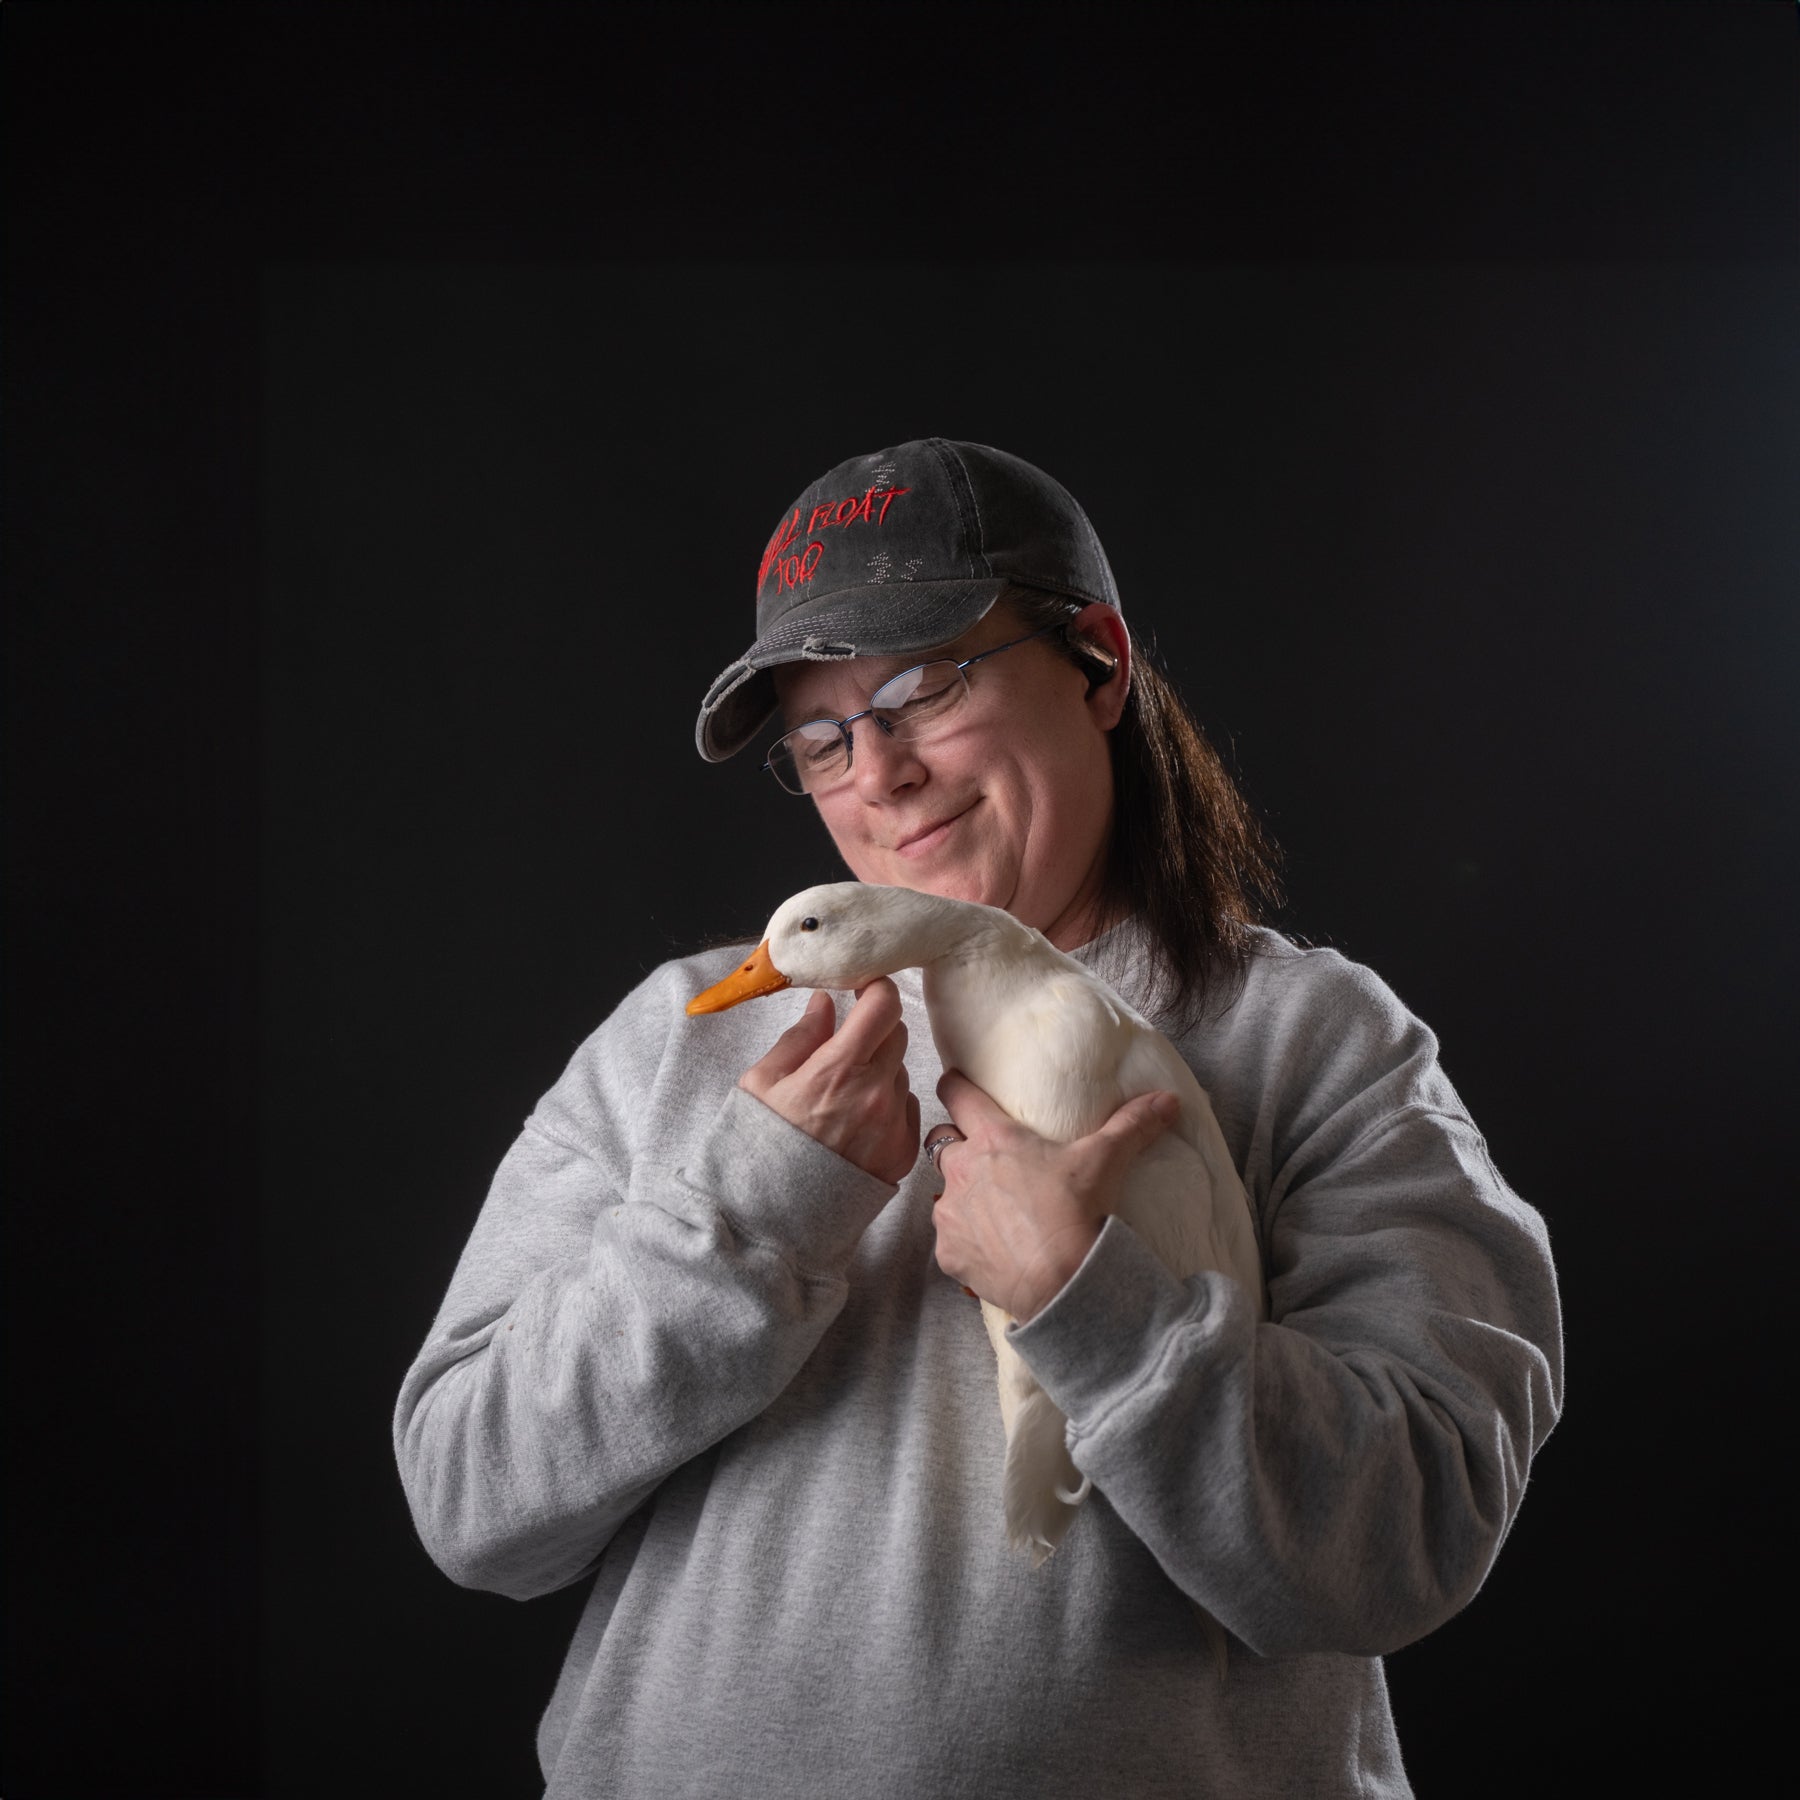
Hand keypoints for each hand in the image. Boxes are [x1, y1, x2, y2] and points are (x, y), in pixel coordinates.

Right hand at [739, 981, 920, 1184]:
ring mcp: (893, 1125)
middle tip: (848, 1045)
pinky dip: (888, 1106)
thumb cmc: (760, 1144)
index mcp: (838, 1069)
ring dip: (881, 1071)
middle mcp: (875, 1094)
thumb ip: (800, 1036)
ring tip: (844, 1096)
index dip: (876, 990)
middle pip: (898, 1034)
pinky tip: (857, 1123)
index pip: (884, 1007)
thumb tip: (826, 1003)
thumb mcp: (762, 1082)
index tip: (864, 990)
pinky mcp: (903, 1152)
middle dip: (875, 1030)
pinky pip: (907, 1109)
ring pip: (901, 1073)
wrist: (771, 1213)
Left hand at [930, 1071, 1179, 1321]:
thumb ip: (1132, 1124)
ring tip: (995, 1213)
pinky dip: (967, 1244)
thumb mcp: (1106, 1160)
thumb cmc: (1076, 1211)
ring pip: (944, 1195)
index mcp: (993, 1138)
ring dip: (963, 1198)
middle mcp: (961, 1170)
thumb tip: (1167, 1100)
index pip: (957, 1095)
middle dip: (956, 1146)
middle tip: (982, 1158)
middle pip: (940, 1142)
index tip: (955, 1084)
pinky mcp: (948, 1254)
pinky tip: (993, 1252)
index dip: (954, 1086)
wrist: (1061, 1281)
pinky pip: (951, 1242)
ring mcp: (950, 1214)